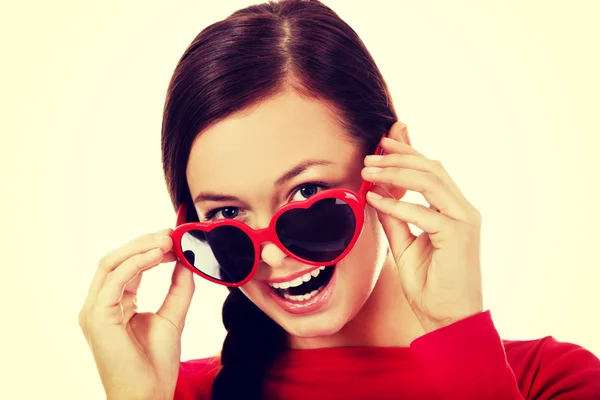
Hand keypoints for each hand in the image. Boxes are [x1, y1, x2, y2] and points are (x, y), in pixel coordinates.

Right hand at [78, 229, 194, 399]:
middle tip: (171, 233)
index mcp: (114, 304)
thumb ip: (178, 289)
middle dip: (144, 242)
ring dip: (140, 247)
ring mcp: (95, 310)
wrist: (148, 395)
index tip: (175, 239)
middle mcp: (100, 304)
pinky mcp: (98, 317)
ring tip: (167, 240)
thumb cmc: (155, 364)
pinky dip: (136, 262)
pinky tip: (158, 255)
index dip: (150, 249)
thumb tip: (187, 261)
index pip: (128, 266)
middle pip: (116, 259)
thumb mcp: (172, 317)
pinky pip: (114, 280)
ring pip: (111, 263)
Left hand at [362, 122, 482, 333]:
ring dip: (396, 171)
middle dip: (398, 156)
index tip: (381, 143)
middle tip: (370, 154)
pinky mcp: (458, 236)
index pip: (431, 171)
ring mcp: (464, 221)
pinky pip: (423, 212)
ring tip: (368, 170)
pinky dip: (396, 203)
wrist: (448, 319)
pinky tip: (374, 199)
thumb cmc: (429, 284)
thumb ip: (395, 217)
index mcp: (454, 209)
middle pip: (432, 168)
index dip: (407, 153)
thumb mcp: (405, 244)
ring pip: (431, 180)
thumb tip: (377, 192)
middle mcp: (463, 210)